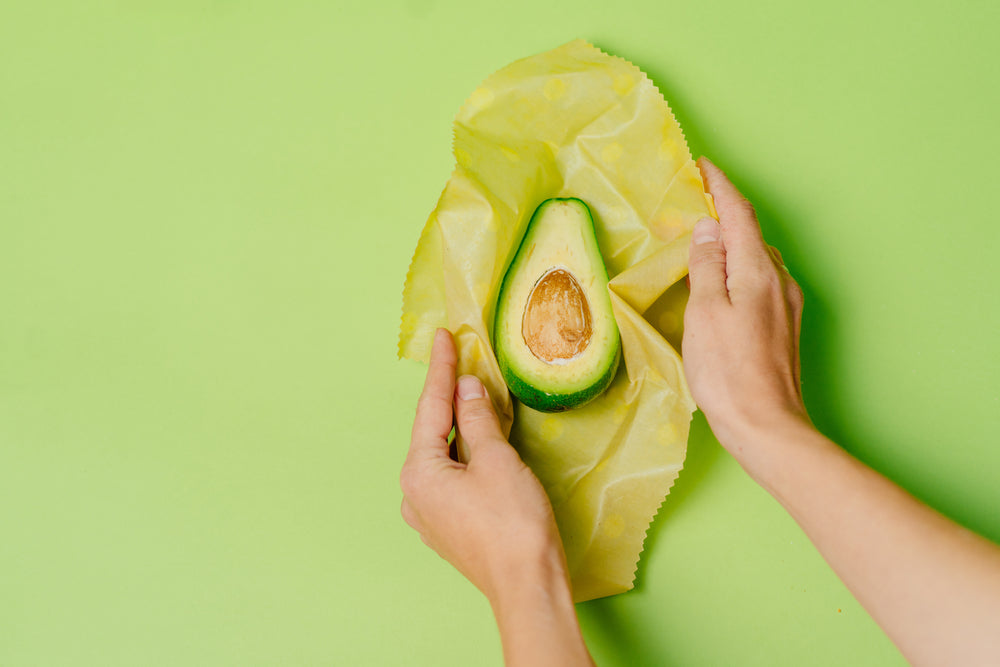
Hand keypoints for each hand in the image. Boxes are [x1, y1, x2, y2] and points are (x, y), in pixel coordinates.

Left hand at [401, 329, 592, 665]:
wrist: (527, 586)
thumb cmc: (513, 522)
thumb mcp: (497, 460)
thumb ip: (478, 418)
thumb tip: (467, 388)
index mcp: (418, 472)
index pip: (430, 407)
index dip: (441, 369)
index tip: (444, 336)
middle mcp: (414, 495)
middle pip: (433, 432)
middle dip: (450, 399)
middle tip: (462, 360)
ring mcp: (429, 516)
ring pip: (444, 457)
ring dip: (461, 428)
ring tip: (477, 397)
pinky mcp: (448, 530)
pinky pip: (453, 479)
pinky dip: (467, 456)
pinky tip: (482, 443)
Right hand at [682, 157, 808, 458]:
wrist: (767, 426)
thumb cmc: (728, 371)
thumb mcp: (705, 312)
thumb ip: (706, 266)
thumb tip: (707, 229)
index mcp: (758, 271)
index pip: (740, 215)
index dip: (720, 187)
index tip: (702, 167)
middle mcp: (780, 282)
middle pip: (750, 236)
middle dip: (723, 217)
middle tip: (691, 210)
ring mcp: (786, 306)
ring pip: (756, 261)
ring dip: (730, 248)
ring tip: (700, 249)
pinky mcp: (784, 328)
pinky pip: (760, 284)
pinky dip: (738, 273)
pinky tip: (721, 289)